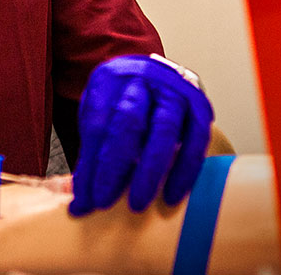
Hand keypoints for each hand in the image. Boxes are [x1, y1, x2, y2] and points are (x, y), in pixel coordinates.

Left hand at [69, 54, 213, 214]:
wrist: (157, 75)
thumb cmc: (123, 102)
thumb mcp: (100, 116)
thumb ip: (91, 154)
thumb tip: (81, 203)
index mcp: (108, 78)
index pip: (97, 124)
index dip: (91, 164)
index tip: (87, 198)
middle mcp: (142, 77)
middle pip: (128, 121)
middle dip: (115, 166)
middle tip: (105, 202)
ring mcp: (174, 89)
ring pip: (164, 129)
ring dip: (150, 171)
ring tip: (138, 204)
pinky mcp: (199, 105)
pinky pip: (196, 139)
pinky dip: (185, 170)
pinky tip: (171, 194)